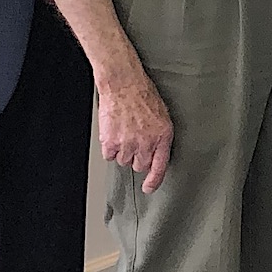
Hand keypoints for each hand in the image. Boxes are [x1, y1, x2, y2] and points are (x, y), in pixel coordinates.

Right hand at [98, 71, 175, 192]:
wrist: (123, 83)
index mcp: (162, 136)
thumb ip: (160, 137)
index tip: (149, 188)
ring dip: (123, 151)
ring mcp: (128, 144)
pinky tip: (114, 132)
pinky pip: (109, 155)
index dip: (154, 181)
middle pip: (139, 166)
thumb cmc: (142, 94)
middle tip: (134, 141)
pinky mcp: (110, 142)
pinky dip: (109, 147)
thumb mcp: (162, 116)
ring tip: (124, 132)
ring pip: (123, 161)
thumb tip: (155, 154)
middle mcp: (146, 142)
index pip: (160, 166)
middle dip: (137, 157)